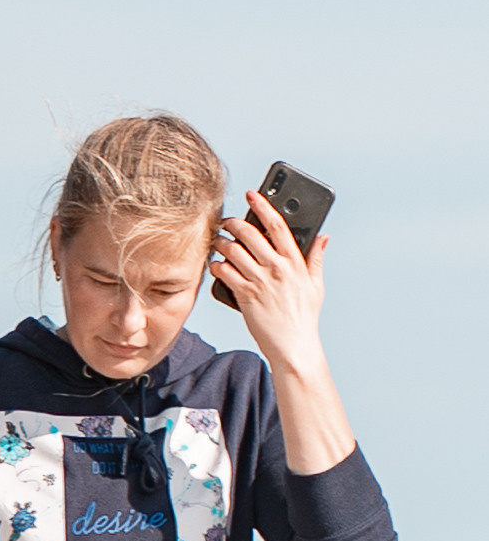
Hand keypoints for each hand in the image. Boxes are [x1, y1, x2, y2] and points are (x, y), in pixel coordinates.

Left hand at [210, 187, 327, 374]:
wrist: (293, 346)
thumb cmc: (304, 317)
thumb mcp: (316, 285)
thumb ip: (316, 258)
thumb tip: (323, 237)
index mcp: (295, 262)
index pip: (278, 226)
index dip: (264, 206)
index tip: (253, 194)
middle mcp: (277, 268)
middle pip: (250, 234)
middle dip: (234, 223)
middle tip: (226, 221)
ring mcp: (260, 281)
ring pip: (233, 251)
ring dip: (221, 243)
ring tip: (217, 242)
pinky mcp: (246, 295)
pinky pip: (225, 273)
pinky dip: (217, 266)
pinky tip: (216, 265)